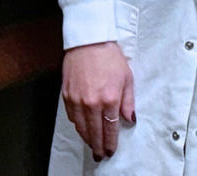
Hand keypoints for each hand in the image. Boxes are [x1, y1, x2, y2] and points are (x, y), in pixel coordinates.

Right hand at [61, 41, 133, 161]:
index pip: (110, 128)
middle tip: (100, 155)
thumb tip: (129, 119)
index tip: (111, 150)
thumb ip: (128, 102)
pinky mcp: (66, 95)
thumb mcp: (127, 78)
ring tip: (91, 145)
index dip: (110, 142)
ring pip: (81, 127)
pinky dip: (77, 125)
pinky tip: (82, 128)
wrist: (89, 42)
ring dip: (87, 138)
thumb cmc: (110, 57)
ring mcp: (77, 100)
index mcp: (110, 98)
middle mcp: (92, 103)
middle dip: (98, 146)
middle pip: (94, 132)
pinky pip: (71, 117)